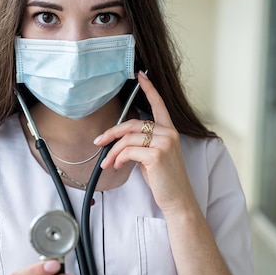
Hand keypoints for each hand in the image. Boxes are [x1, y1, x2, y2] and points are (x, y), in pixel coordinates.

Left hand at [94, 71, 197, 215]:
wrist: (177, 199)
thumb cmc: (164, 180)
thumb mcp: (153, 157)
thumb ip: (141, 144)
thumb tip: (117, 143)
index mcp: (169, 131)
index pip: (159, 105)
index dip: (149, 89)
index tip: (140, 76)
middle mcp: (169, 133)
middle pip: (132, 124)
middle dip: (111, 133)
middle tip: (99, 142)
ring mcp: (164, 143)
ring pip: (127, 139)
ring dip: (112, 152)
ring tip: (108, 163)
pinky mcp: (156, 154)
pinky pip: (128, 151)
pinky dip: (119, 158)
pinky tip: (118, 166)